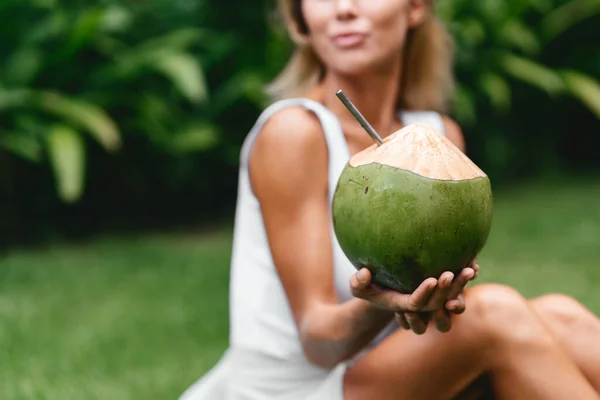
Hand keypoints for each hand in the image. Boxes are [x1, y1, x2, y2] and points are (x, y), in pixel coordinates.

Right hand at [350, 263, 478, 334]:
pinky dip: (465, 276)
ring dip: (462, 286)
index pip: (417, 304)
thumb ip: (357, 282)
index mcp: (404, 304)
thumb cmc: (369, 286)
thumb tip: (366, 273)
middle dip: (446, 290)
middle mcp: (422, 305)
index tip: (432, 278)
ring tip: (470, 269)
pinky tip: (474, 262)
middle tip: (450, 272)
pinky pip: (458, 287)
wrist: (384, 287)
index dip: (425, 294)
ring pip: (453, 298)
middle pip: (439, 304)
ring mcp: (433, 297)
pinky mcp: (442, 288)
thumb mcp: (358, 286)